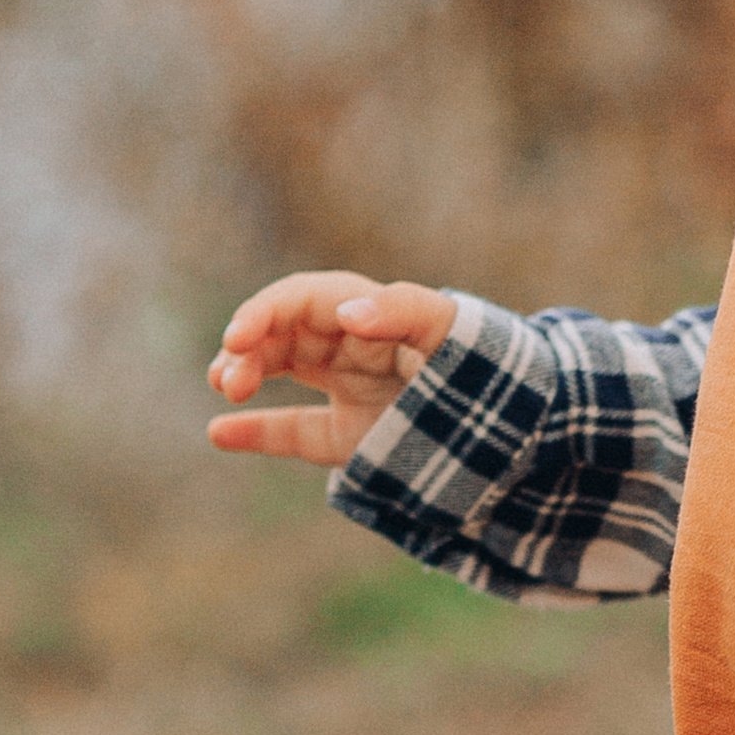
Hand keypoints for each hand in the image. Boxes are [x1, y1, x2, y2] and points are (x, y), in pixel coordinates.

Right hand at [205, 272, 457, 467]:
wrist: (515, 422)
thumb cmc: (480, 360)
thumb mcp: (447, 328)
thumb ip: (402, 310)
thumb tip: (347, 311)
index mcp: (366, 311)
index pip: (299, 299)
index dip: (263, 312)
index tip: (236, 337)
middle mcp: (350, 344)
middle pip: (280, 333)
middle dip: (246, 349)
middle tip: (228, 380)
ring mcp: (348, 389)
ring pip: (278, 371)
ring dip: (244, 374)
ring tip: (225, 391)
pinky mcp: (350, 435)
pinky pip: (294, 429)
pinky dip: (256, 432)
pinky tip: (218, 433)